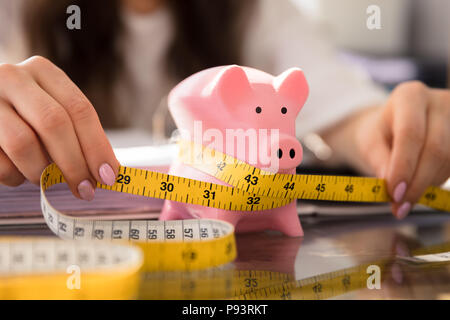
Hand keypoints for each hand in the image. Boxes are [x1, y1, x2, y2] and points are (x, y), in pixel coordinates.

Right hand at [0, 56, 118, 199]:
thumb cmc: (26, 120)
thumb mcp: (52, 112)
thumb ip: (78, 134)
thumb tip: (110, 172)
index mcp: (42, 71)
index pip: (79, 109)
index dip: (97, 146)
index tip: (109, 177)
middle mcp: (13, 78)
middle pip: (54, 123)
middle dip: (75, 163)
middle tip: (85, 190)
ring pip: (24, 144)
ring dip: (41, 172)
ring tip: (44, 180)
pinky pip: (0, 163)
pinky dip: (14, 178)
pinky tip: (18, 174)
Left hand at [355, 81, 448, 217]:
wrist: (396, 126)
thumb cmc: (380, 133)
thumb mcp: (370, 142)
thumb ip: (379, 161)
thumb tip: (391, 185)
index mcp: (410, 95)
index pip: (411, 134)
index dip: (404, 167)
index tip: (394, 194)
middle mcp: (440, 100)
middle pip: (436, 150)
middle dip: (417, 184)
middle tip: (399, 207)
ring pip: (449, 161)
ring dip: (427, 184)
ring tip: (407, 194)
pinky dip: (438, 181)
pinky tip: (423, 185)